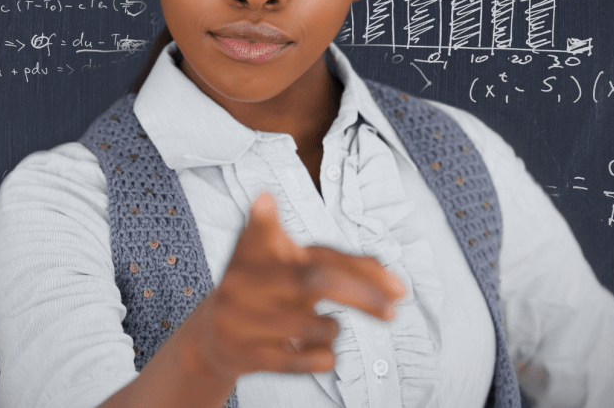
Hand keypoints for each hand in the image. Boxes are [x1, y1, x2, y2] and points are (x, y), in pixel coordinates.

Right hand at [184, 191, 405, 382]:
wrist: (210, 334)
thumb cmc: (264, 289)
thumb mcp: (289, 265)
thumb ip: (330, 258)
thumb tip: (378, 258)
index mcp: (260, 250)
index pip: (321, 255)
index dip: (362, 269)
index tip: (403, 290)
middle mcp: (246, 279)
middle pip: (315, 281)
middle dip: (362, 297)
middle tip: (394, 312)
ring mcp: (242, 318)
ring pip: (311, 326)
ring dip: (331, 330)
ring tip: (327, 327)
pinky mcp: (244, 354)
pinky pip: (297, 362)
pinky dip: (321, 358)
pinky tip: (322, 353)